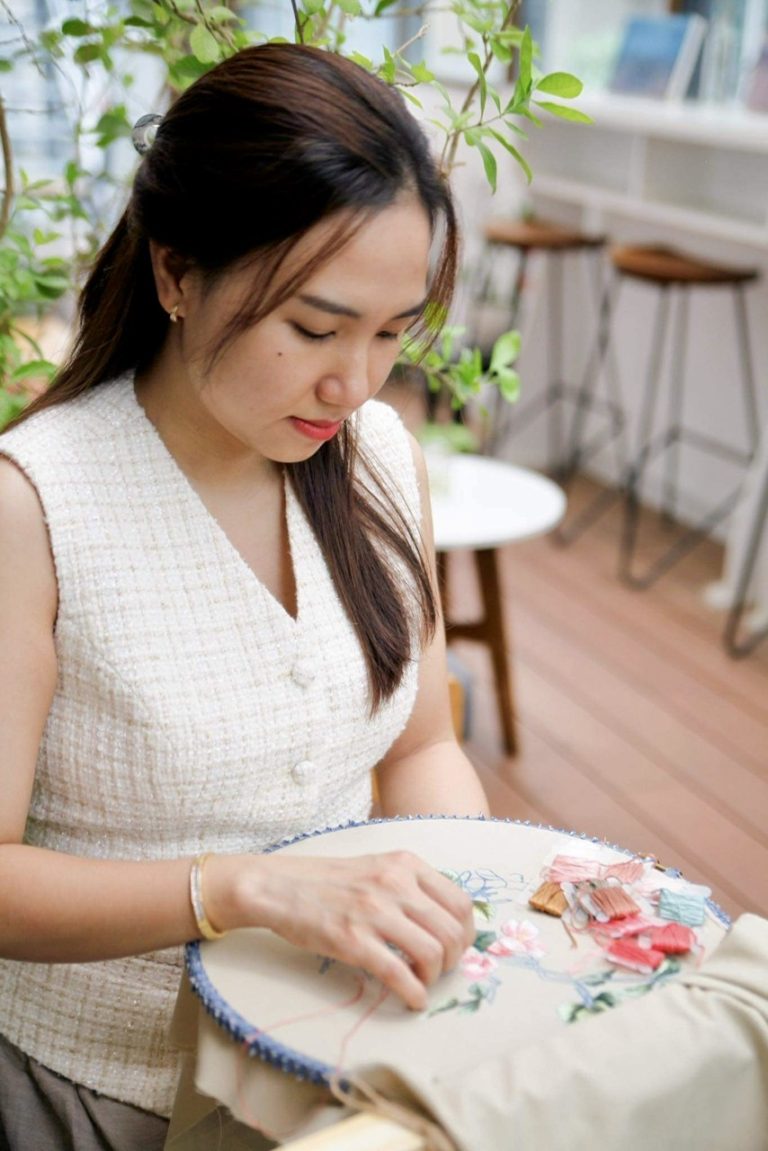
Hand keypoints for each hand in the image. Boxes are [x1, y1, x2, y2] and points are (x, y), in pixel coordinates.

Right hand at [214, 851, 474, 1010]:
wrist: (280, 886)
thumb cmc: (330, 881)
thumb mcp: (378, 867)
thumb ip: (412, 887)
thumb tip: (448, 923)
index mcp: (406, 863)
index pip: (461, 903)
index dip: (467, 934)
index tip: (457, 949)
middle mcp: (395, 883)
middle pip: (453, 932)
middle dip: (454, 960)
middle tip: (441, 971)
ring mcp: (374, 911)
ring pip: (432, 953)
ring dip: (434, 978)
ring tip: (423, 982)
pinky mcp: (352, 940)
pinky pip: (399, 974)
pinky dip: (414, 993)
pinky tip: (412, 1000)